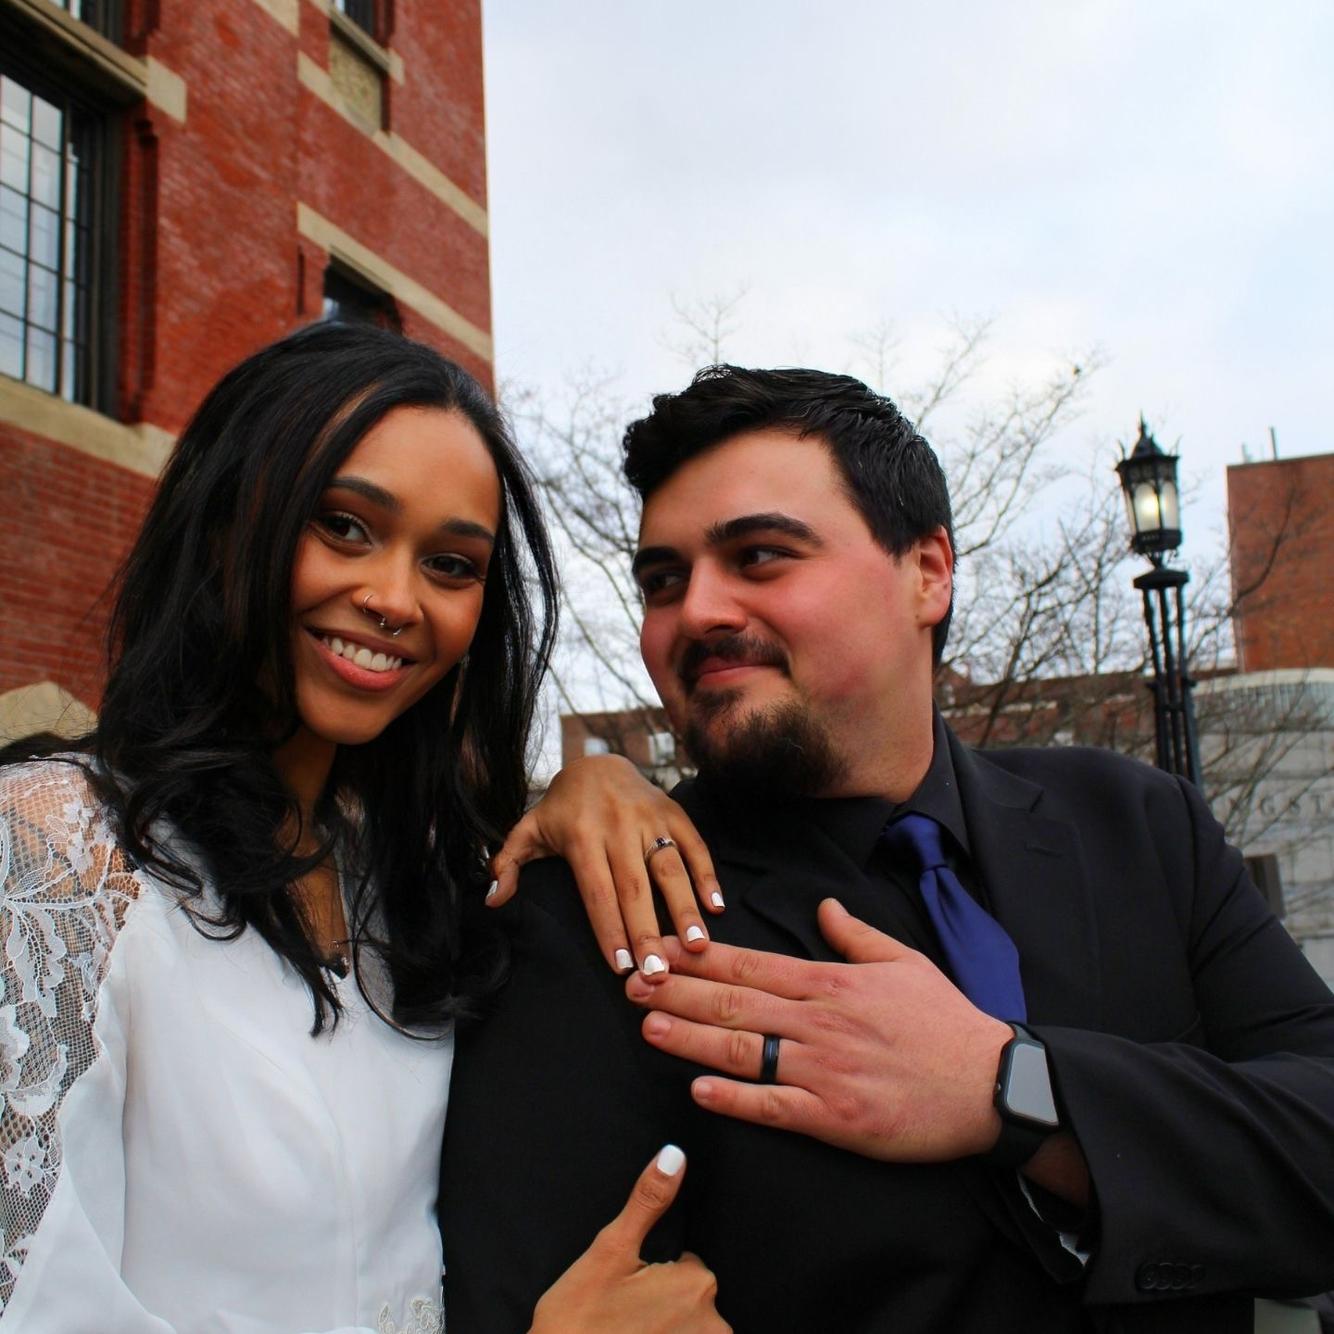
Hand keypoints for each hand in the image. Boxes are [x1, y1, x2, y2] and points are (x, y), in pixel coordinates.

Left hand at [488, 753, 722, 977]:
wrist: (597, 762)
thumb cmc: (561, 809)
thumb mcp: (528, 830)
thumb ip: (507, 862)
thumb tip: (492, 899)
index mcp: (581, 835)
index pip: (597, 890)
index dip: (608, 928)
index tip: (620, 965)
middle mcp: (618, 825)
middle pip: (635, 886)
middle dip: (647, 931)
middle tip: (659, 971)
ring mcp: (650, 817)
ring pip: (669, 867)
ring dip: (685, 907)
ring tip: (696, 945)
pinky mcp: (674, 811)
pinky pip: (695, 844)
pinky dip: (707, 875)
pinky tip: (715, 907)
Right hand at [530, 1146, 729, 1332]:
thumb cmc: (578, 1319)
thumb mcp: (610, 1251)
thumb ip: (647, 1201)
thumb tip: (674, 1155)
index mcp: (696, 1283)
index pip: (687, 1265)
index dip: (654, 1275)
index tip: (626, 1291)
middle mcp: (713, 1325)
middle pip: (690, 1300)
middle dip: (661, 1305)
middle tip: (621, 1316)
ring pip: (687, 1329)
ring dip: (662, 1330)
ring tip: (623, 1332)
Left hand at [625, 899, 1012, 1162]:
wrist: (991, 1085)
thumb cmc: (946, 1022)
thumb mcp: (904, 961)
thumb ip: (855, 934)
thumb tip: (822, 906)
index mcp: (830, 982)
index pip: (750, 963)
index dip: (699, 956)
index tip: (661, 947)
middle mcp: (817, 1021)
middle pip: (733, 1001)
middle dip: (677, 990)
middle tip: (631, 981)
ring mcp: (823, 1069)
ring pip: (741, 1049)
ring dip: (689, 1037)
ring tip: (647, 1025)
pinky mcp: (835, 1116)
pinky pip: (773, 1106)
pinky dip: (733, 1099)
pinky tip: (697, 1091)